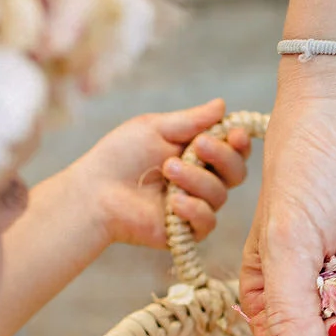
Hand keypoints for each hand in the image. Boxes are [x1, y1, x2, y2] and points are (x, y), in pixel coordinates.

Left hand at [68, 98, 251, 250]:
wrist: (95, 192)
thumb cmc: (120, 156)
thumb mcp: (155, 128)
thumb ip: (191, 120)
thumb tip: (223, 104)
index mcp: (199, 154)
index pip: (234, 150)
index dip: (240, 143)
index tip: (235, 134)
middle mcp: (203, 180)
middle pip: (237, 172)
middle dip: (222, 156)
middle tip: (197, 146)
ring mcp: (197, 206)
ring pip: (220, 195)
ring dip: (197, 179)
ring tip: (166, 169)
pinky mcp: (187, 231)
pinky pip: (208, 221)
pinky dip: (194, 209)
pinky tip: (173, 202)